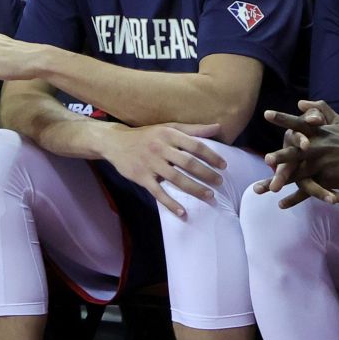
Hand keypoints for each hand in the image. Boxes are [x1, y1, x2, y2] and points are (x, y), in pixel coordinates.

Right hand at [100, 122, 226, 217]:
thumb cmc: (146, 135)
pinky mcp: (141, 177)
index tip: (223, 165)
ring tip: (209, 196)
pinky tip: (182, 212)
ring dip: (194, 189)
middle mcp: (160, 148)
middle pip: (188, 163)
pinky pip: (158, 192)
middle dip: (206, 174)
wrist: (114, 142)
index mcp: (168, 135)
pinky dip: (171, 203)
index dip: (211, 156)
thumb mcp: (167, 128)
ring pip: (176, 179)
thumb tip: (218, 127)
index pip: (195, 146)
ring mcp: (150, 164)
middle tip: (219, 182)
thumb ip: (193, 129)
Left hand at [258, 99, 338, 202]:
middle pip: (297, 152)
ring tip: (264, 188)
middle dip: (281, 156)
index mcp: (319, 133)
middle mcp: (319, 148)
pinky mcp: (328, 180)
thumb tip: (300, 102)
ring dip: (281, 181)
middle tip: (266, 159)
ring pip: (299, 174)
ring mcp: (323, 165)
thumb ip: (320, 109)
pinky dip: (295, 198)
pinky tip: (281, 204)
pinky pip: (309, 190)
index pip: (299, 124)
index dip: (283, 119)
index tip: (266, 114)